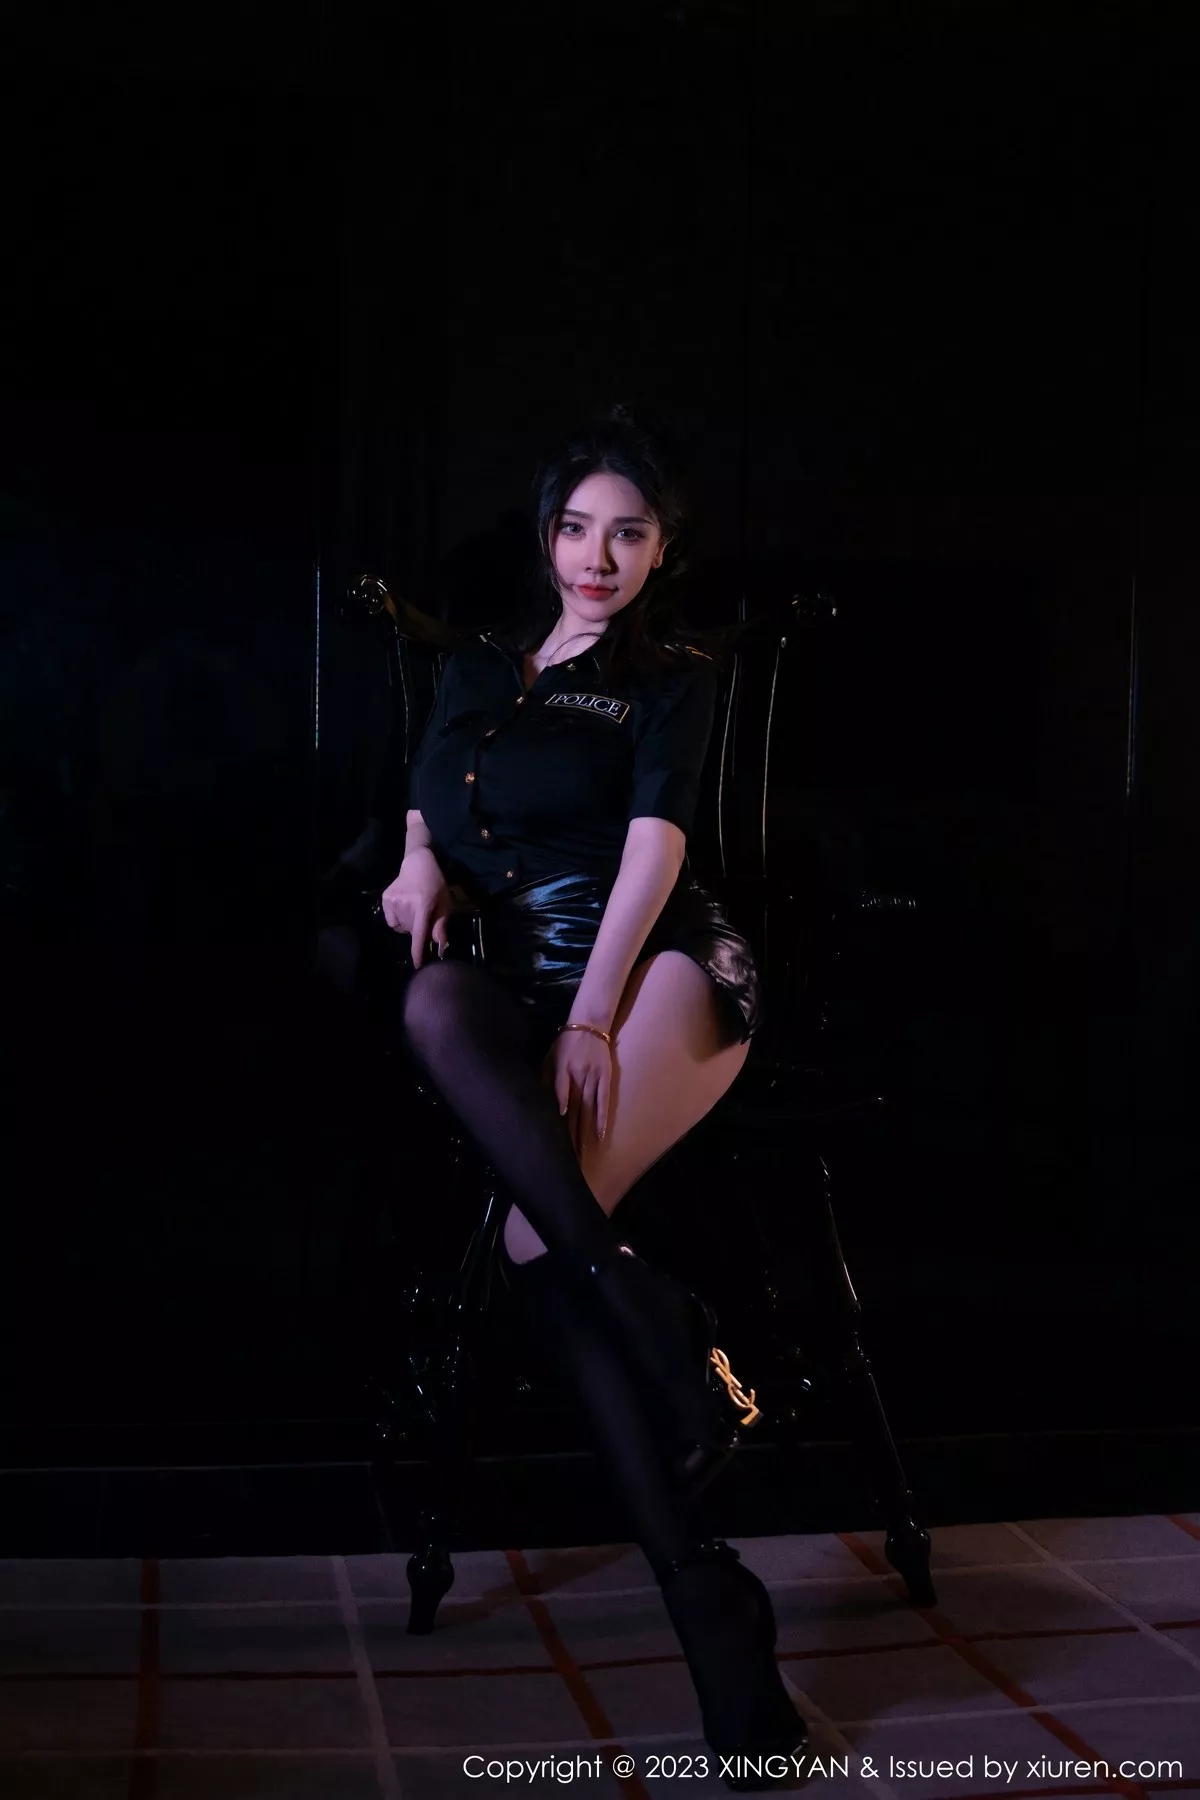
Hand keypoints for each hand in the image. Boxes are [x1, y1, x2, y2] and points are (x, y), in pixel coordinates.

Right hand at [379, 851, 453, 967]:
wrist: (417, 864)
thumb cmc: (435, 884)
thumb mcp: (444, 903)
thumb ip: (440, 924)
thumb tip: (439, 944)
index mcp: (423, 905)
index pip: (419, 934)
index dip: (418, 951)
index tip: (417, 965)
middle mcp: (405, 904)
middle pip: (410, 932)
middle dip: (418, 930)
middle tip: (424, 917)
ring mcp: (392, 902)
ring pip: (400, 928)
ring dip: (408, 925)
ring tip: (414, 910)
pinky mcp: (385, 899)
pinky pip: (392, 921)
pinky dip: (398, 920)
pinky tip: (404, 908)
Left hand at [541, 1025, 611, 1155]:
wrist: (589, 1025)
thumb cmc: (565, 1042)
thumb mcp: (551, 1056)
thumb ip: (546, 1076)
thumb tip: (538, 1099)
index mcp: (563, 1069)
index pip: (561, 1089)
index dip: (562, 1103)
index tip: (561, 1119)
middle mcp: (579, 1075)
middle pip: (575, 1106)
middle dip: (571, 1130)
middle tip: (567, 1153)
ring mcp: (594, 1078)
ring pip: (588, 1108)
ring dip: (584, 1130)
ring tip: (582, 1151)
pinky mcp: (606, 1078)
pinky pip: (604, 1101)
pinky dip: (601, 1118)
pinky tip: (599, 1134)